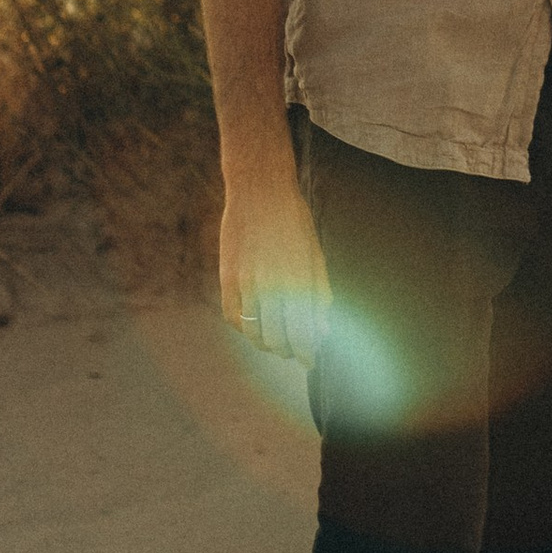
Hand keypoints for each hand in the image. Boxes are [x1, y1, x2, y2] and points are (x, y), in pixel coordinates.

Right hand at [219, 150, 328, 362]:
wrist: (259, 192)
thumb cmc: (294, 222)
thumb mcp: (315, 254)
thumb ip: (320, 293)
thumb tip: (324, 329)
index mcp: (299, 280)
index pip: (303, 332)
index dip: (307, 352)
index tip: (310, 360)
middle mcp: (272, 285)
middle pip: (278, 338)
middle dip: (288, 352)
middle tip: (294, 354)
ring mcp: (247, 283)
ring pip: (254, 332)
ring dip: (266, 345)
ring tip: (275, 345)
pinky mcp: (227, 278)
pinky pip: (232, 317)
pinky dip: (243, 330)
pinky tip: (253, 329)